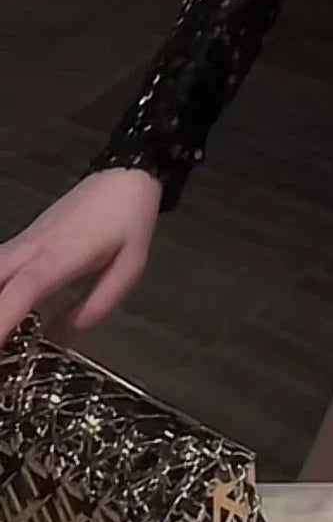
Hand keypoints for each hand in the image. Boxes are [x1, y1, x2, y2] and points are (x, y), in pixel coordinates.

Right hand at [0, 170, 162, 346]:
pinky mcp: (25, 238)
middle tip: (0, 346)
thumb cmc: (130, 220)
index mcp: (60, 257)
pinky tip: (4, 306)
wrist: (125, 175)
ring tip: (3, 334)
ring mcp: (26, 240)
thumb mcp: (129, 267)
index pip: (22, 290)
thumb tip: (61, 338)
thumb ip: (97, 304)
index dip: (1, 319)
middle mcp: (33, 248)